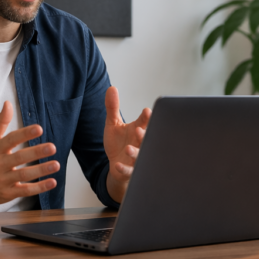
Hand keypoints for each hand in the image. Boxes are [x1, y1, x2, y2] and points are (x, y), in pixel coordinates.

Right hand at [0, 102, 59, 203]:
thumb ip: (1, 122)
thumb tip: (8, 104)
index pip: (11, 139)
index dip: (25, 134)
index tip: (39, 129)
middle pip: (19, 158)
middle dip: (36, 152)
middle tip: (52, 147)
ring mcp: (3, 179)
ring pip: (23, 175)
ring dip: (41, 170)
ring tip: (56, 164)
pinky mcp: (8, 193)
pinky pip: (25, 191)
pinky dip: (39, 188)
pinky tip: (52, 182)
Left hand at [103, 86, 150, 202]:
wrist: (117, 164)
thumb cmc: (118, 142)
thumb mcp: (113, 123)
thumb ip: (112, 107)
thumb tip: (111, 88)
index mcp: (138, 130)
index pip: (145, 122)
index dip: (147, 118)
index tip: (147, 112)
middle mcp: (140, 143)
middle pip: (146, 139)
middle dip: (144, 135)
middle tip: (140, 130)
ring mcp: (136, 158)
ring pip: (140, 156)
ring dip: (135, 153)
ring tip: (128, 148)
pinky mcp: (130, 170)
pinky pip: (129, 170)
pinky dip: (124, 168)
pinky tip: (117, 165)